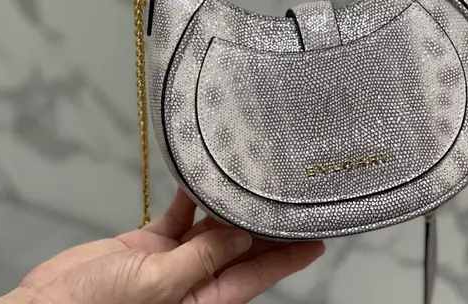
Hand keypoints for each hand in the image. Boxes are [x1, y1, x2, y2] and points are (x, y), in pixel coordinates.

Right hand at [0, 190, 323, 303]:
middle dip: (265, 225)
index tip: (318, 237)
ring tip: (251, 176)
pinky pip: (178, 215)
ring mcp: (172, 260)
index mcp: (205, 299)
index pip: (258, 274)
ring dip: (228, 204)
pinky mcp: (149, 242)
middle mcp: (196, 278)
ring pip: (211, 227)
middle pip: (241, 248)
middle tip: (289, 194)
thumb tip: (243, 237)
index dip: (289, 256)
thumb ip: (202, 259)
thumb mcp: (158, 285)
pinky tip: (199, 177)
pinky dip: (188, 197)